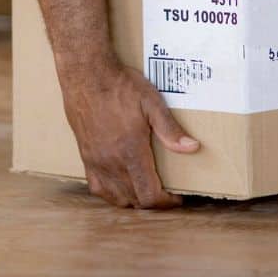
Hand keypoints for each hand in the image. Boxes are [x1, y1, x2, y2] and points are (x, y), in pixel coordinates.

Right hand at [59, 59, 200, 208]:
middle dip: (153, 201)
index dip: (166, 202)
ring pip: (116, 198)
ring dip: (133, 199)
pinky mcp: (85, 156)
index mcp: (131, 152)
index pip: (149, 195)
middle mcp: (112, 162)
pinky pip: (97, 187)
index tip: (177, 197)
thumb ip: (170, 129)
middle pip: (135, 200)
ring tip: (146, 189)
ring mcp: (96, 162)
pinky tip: (119, 186)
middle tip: (166, 192)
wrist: (86, 74)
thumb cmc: (120, 85)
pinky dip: (111, 193)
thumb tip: (192, 147)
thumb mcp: (151, 102)